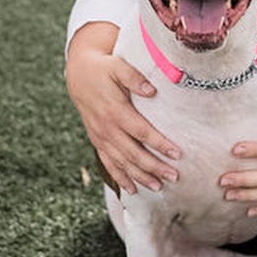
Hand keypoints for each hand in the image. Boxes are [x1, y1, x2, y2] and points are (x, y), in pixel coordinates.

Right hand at [65, 22, 180, 193]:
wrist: (78, 74)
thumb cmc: (104, 69)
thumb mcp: (118, 66)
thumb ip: (134, 78)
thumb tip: (151, 90)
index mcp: (115, 111)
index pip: (142, 132)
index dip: (159, 143)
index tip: (177, 153)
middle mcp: (107, 128)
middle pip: (133, 153)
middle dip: (154, 167)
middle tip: (174, 177)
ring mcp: (101, 137)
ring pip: (122, 163)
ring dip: (140, 176)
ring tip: (158, 187)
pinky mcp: (97, 141)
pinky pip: (109, 164)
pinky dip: (120, 178)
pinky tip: (133, 190)